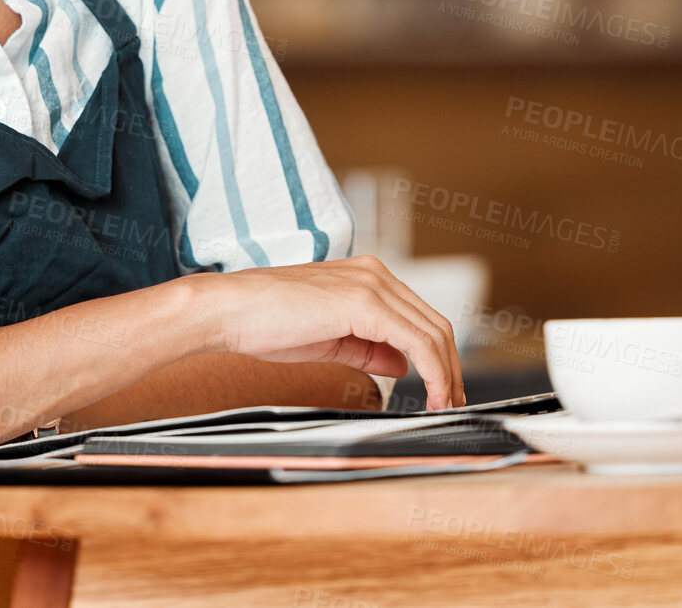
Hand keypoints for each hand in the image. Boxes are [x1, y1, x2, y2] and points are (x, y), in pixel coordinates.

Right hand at [204, 255, 465, 408]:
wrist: (229, 311)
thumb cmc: (264, 322)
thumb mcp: (328, 338)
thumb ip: (368, 348)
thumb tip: (400, 362)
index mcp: (365, 276)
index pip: (420, 318)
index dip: (439, 358)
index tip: (442, 391)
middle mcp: (374, 274)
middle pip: (435, 325)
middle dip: (450, 369)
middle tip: (452, 405)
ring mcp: (371, 285)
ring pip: (433, 333)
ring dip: (446, 375)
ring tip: (444, 407)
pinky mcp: (364, 303)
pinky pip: (416, 342)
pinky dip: (433, 373)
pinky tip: (431, 396)